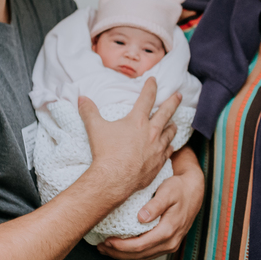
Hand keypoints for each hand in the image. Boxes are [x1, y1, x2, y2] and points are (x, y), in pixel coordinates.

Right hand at [79, 78, 179, 192]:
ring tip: (174, 123)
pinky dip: (170, 146)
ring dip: (172, 125)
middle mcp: (151, 132)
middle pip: (166, 113)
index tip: (154, 80)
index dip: (151, 87)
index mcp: (137, 121)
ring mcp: (157, 148)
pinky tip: (170, 146)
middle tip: (179, 95)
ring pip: (170, 132)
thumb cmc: (105, 153)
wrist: (114, 179)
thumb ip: (89, 112)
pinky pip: (168, 151)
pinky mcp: (158, 162)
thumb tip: (82, 99)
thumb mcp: (95, 129)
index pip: (147, 98)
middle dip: (173, 102)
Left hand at [97, 146, 203, 259]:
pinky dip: (132, 254)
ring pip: (143, 257)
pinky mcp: (168, 244)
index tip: (106, 241)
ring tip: (106, 250)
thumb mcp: (167, 192)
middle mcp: (170, 242)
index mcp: (168, 230)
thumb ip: (155, 205)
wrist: (194, 190)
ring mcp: (170, 245)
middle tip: (101, 247)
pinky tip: (121, 249)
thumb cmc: (179, 189)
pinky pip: (148, 254)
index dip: (121, 246)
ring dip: (123, 256)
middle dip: (118, 253)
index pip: (140, 245)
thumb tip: (142, 218)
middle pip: (139, 255)